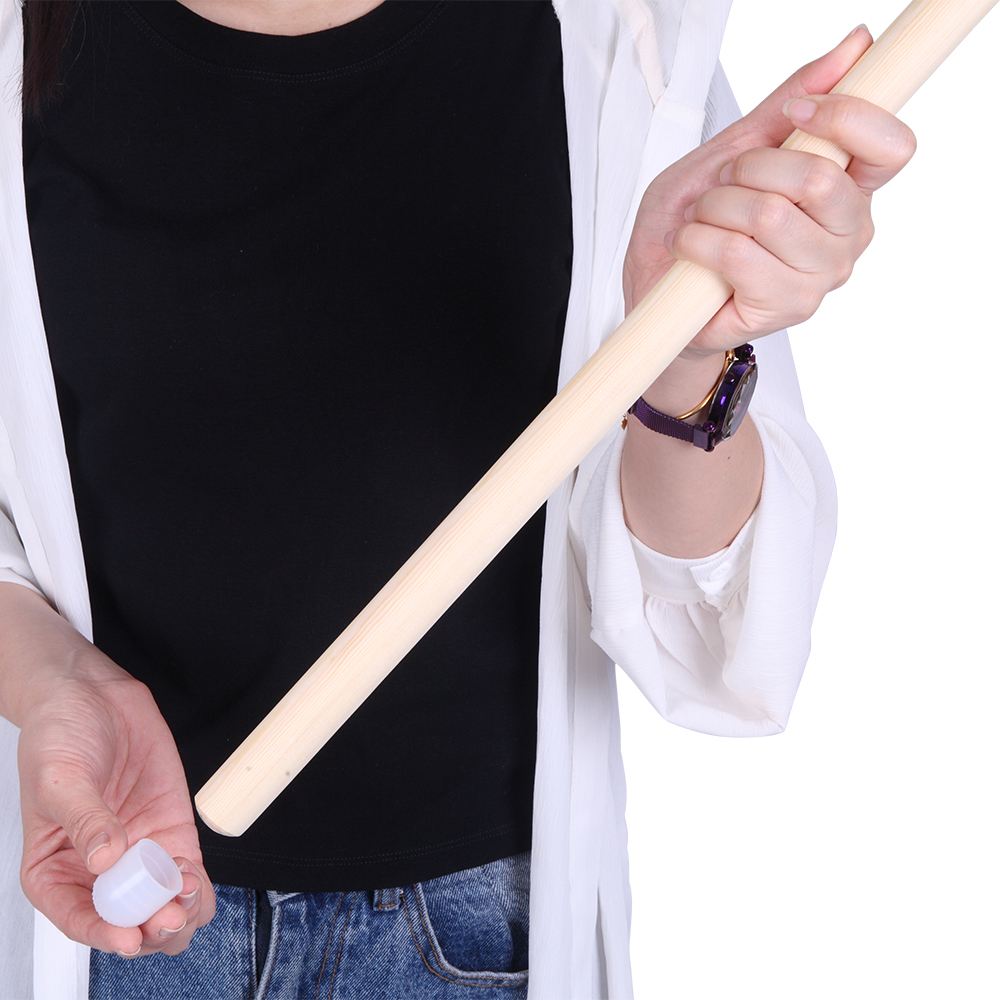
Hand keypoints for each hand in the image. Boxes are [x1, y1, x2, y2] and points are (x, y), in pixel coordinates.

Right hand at [17, 642, 214, 956]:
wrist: (92, 695)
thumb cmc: (57, 736)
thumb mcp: (60, 779)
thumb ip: (84, 820)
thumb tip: (103, 858)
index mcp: (54, 870)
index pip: (78, 919)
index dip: (104, 934)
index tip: (129, 937)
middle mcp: (96, 871)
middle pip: (127, 923)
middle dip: (149, 927)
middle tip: (167, 913)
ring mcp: (137, 854)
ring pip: (161, 909)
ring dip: (177, 913)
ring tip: (185, 894)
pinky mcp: (169, 831)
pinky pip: (187, 875)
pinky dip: (196, 886)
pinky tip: (196, 878)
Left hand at [623, 25, 916, 361]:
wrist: (656, 287)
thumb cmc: (695, 222)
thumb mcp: (732, 149)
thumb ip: (786, 105)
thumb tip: (853, 48)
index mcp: (847, 190)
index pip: (891, 147)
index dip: (846, 117)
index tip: (797, 113)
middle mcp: (845, 235)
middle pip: (819, 177)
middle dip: (750, 168)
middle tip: (723, 185)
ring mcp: (819, 276)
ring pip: (770, 215)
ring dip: (715, 208)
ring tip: (701, 222)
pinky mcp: (784, 308)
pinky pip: (739, 255)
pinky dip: (698, 241)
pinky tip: (691, 248)